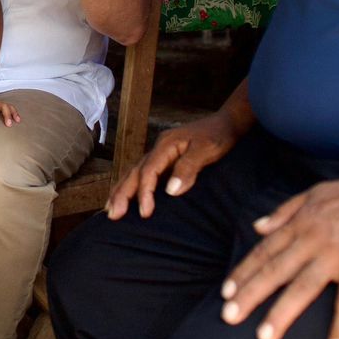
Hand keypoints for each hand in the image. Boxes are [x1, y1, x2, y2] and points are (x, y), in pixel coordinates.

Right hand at [106, 112, 245, 219]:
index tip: (145, 214)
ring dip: (122, 190)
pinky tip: (128, 196)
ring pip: (135, 171)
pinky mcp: (166, 159)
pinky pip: (143, 172)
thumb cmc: (219, 136)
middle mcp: (159, 148)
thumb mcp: (207, 150)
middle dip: (121, 193)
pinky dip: (132, 185)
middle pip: (134, 171)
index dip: (144, 193)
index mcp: (166, 145)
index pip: (148, 171)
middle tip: (112, 215)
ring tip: (110, 208)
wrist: (228, 122)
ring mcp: (161, 153)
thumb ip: (188, 168)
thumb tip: (170, 191)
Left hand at [219, 178, 338, 338]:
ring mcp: (335, 256)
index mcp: (300, 224)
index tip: (225, 292)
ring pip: (302, 287)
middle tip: (228, 317)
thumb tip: (257, 226)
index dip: (243, 272)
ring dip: (281, 313)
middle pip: (274, 271)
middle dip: (249, 294)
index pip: (264, 251)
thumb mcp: (313, 193)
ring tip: (264, 337)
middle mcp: (311, 241)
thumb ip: (284, 210)